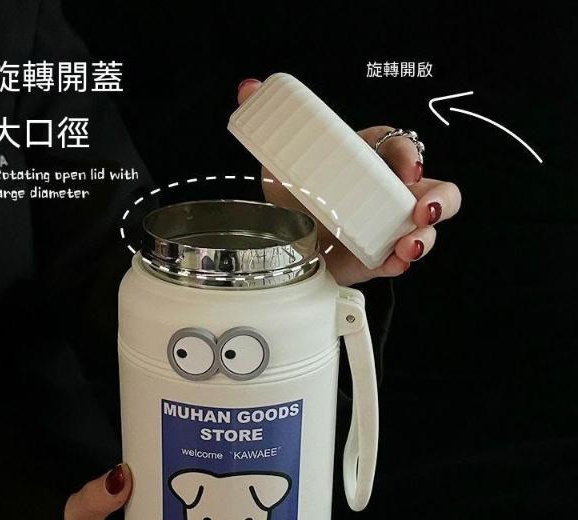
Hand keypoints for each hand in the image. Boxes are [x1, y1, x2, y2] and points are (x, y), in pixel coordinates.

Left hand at [237, 79, 461, 285]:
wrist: (284, 238)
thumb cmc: (296, 194)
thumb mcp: (282, 160)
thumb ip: (273, 126)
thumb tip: (248, 89)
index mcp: (371, 160)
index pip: (400, 148)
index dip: (408, 155)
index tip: (407, 167)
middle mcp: (388, 194)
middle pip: (435, 191)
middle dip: (440, 200)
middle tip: (423, 209)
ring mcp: (387, 227)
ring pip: (426, 229)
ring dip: (424, 237)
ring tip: (409, 244)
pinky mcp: (377, 257)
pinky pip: (399, 261)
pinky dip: (400, 262)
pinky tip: (395, 261)